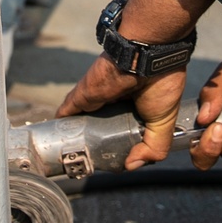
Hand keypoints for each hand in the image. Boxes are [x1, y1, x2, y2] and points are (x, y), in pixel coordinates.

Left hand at [57, 53, 187, 169]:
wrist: (147, 58)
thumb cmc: (161, 83)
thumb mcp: (164, 123)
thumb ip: (153, 147)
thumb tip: (131, 165)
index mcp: (136, 107)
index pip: (124, 131)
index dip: (121, 146)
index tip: (118, 160)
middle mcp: (115, 103)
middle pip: (102, 127)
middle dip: (98, 143)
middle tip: (95, 162)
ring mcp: (97, 99)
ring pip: (83, 121)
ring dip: (79, 134)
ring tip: (73, 154)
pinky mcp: (83, 95)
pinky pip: (68, 111)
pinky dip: (61, 124)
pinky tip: (57, 138)